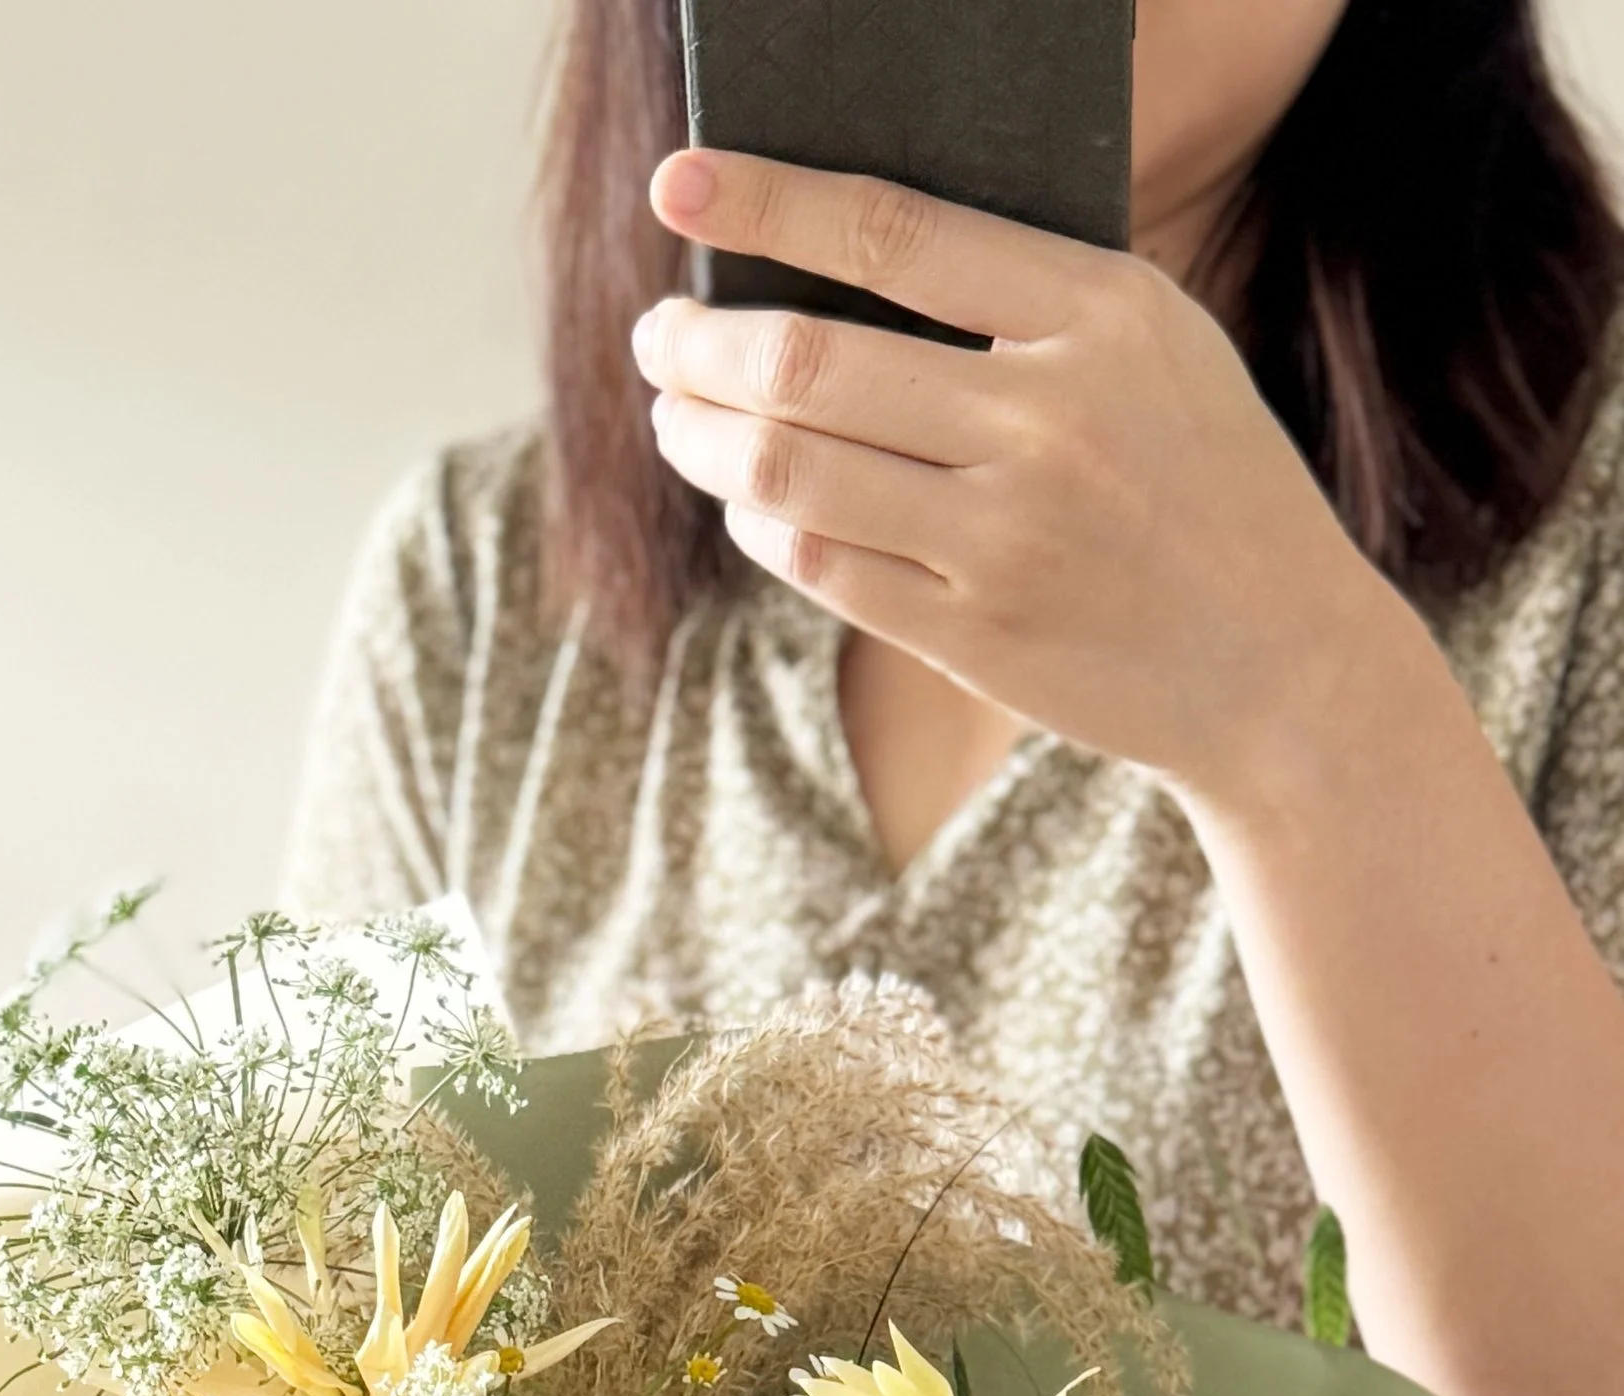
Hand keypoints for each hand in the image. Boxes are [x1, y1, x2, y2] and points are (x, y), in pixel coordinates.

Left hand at [634, 147, 1406, 811]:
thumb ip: (1028, 296)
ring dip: (702, 439)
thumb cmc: (1201, 480)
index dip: (767, 201)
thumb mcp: (1157, 348)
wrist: (1280, 664)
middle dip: (699, 345)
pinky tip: (748, 502)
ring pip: (788, 470)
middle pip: (808, 363)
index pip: (892, 233)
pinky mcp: (973, 634)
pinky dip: (760, 524)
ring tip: (676, 418)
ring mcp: (1007, 537)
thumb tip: (841, 253)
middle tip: (659, 338)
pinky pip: (819, 565)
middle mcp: (1047, 421)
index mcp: (1099, 314)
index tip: (678, 187)